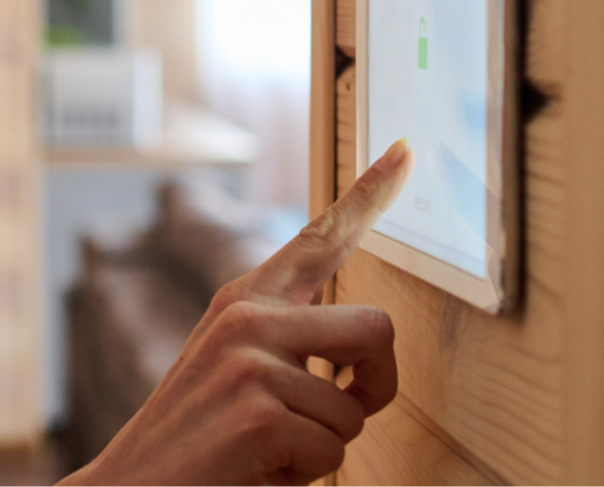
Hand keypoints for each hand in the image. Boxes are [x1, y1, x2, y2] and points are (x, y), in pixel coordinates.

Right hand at [64, 140, 412, 485]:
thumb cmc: (196, 442)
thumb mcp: (235, 371)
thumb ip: (289, 342)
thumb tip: (366, 352)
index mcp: (244, 300)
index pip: (320, 237)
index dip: (371, 194)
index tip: (406, 149)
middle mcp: (247, 316)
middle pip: (377, 328)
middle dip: (376, 385)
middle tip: (340, 413)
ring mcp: (251, 360)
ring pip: (353, 409)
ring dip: (322, 447)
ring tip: (266, 450)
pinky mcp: (257, 410)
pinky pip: (333, 450)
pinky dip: (303, 475)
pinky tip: (255, 468)